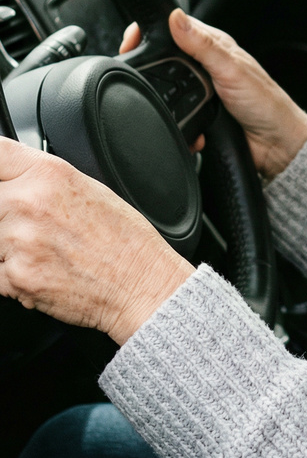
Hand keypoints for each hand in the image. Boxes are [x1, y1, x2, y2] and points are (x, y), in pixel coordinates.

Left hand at [0, 138, 191, 342]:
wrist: (142, 284)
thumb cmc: (125, 239)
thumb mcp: (87, 188)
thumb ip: (42, 180)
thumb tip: (13, 182)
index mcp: (49, 173)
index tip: (3, 180)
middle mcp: (29, 202)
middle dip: (4, 214)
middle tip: (29, 227)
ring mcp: (19, 240)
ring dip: (5, 248)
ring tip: (38, 251)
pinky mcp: (16, 278)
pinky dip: (11, 276)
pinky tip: (41, 271)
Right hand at [120, 10, 306, 178]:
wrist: (277, 145)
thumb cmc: (265, 102)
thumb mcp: (231, 68)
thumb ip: (202, 44)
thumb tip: (176, 18)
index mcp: (213, 46)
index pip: (173, 29)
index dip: (150, 31)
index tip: (131, 41)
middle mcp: (205, 66)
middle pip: (165, 60)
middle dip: (152, 70)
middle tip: (139, 76)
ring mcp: (200, 90)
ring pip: (167, 90)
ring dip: (166, 102)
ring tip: (167, 106)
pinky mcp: (199, 114)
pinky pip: (176, 116)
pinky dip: (179, 124)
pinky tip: (189, 130)